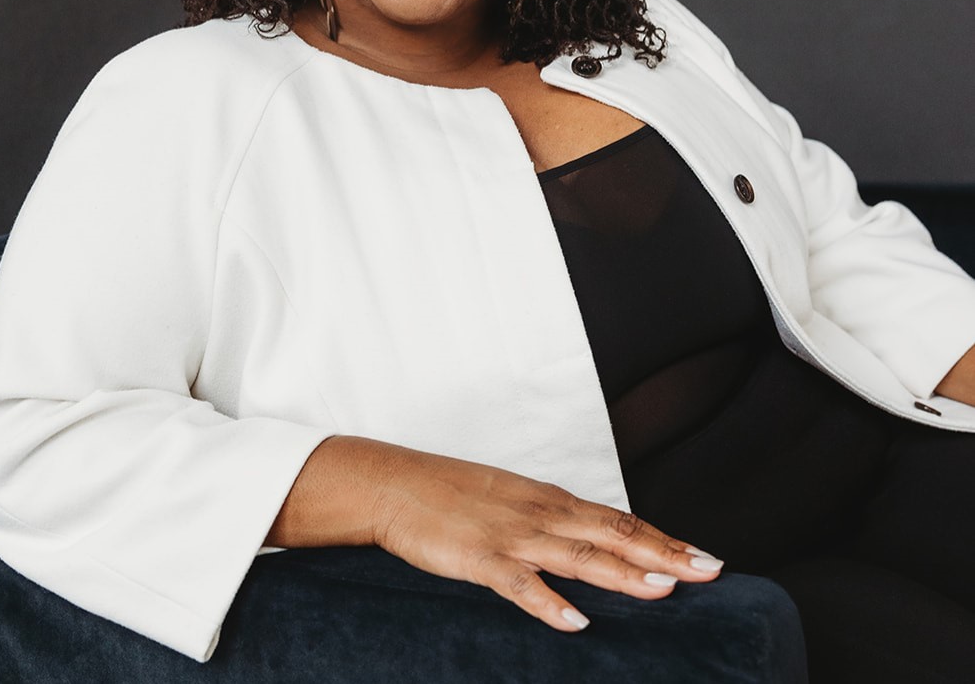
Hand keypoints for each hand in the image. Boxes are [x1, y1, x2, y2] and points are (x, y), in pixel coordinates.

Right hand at [372, 447, 723, 631]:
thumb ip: (550, 520)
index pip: (619, 520)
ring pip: (579, 557)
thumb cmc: (452, 492)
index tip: (704, 555)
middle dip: (665, 554)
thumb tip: (587, 541)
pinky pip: (520, 585)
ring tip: (666, 589)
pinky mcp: (480, 558)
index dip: (664, 539)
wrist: (396, 483)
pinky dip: (550, 604)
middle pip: (613, 534)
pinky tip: (577, 623)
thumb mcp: (512, 498)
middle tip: (710, 570)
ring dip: (624, 573)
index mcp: (550, 499)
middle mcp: (541, 513)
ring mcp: (512, 535)